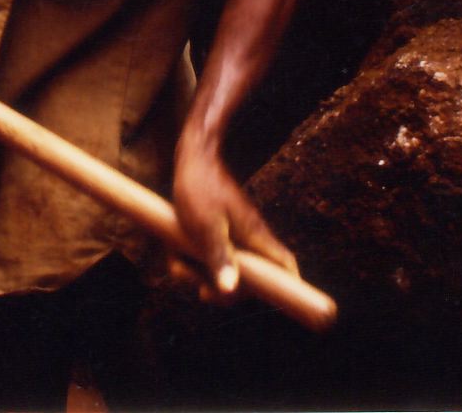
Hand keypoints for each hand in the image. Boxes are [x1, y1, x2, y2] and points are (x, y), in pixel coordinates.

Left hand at [169, 138, 297, 301]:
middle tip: (201, 292)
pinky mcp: (218, 232)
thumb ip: (219, 257)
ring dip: (200, 273)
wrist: (191, 158)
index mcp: (256, 237)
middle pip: (251, 279)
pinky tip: (175, 252)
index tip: (269, 303)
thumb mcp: (205, 225)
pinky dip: (192, 259)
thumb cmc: (200, 187)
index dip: (286, 289)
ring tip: (177, 264)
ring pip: (225, 268)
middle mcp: (250, 239)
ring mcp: (234, 236)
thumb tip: (231, 290)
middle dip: (224, 290)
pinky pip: (210, 256)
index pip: (285, 268)